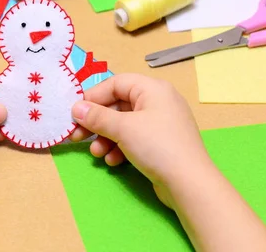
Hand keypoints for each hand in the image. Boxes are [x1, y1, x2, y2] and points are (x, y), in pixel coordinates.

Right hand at [70, 74, 212, 204]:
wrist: (189, 183)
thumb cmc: (156, 146)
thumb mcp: (123, 128)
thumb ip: (97, 116)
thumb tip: (76, 108)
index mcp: (152, 89)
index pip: (116, 83)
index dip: (94, 96)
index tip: (76, 113)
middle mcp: (158, 101)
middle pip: (118, 105)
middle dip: (97, 122)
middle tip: (77, 136)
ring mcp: (161, 123)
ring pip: (124, 124)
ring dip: (106, 138)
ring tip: (96, 154)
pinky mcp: (161, 142)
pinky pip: (134, 138)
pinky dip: (120, 147)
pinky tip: (112, 161)